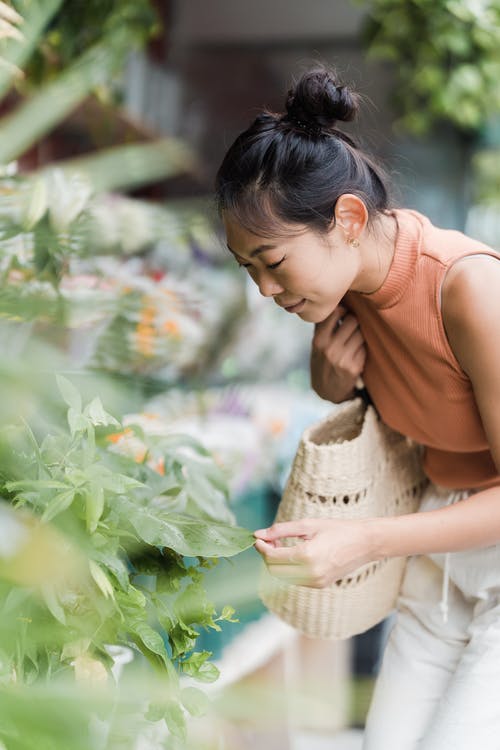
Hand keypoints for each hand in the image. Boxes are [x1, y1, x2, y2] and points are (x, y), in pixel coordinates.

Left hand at [254, 518, 374, 587]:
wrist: (365, 543)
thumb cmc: (338, 529)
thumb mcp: (308, 524)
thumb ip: (281, 530)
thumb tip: (259, 534)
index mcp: (307, 556)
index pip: (273, 557)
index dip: (262, 548)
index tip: (258, 537)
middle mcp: (310, 573)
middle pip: (274, 570)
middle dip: (266, 556)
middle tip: (268, 540)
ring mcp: (316, 582)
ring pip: (283, 577)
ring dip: (276, 563)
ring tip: (280, 545)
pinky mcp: (320, 585)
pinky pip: (295, 580)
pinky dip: (288, 569)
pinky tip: (291, 555)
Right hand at [310, 305, 365, 402]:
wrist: (326, 390)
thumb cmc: (322, 360)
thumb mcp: (316, 344)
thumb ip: (324, 325)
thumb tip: (336, 300)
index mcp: (318, 340)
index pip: (335, 312)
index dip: (343, 309)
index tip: (344, 312)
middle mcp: (329, 348)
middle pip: (352, 320)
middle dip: (354, 321)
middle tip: (351, 327)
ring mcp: (342, 358)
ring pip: (360, 333)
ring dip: (360, 334)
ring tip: (353, 341)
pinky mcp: (354, 367)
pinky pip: (365, 347)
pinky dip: (362, 348)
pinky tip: (356, 354)